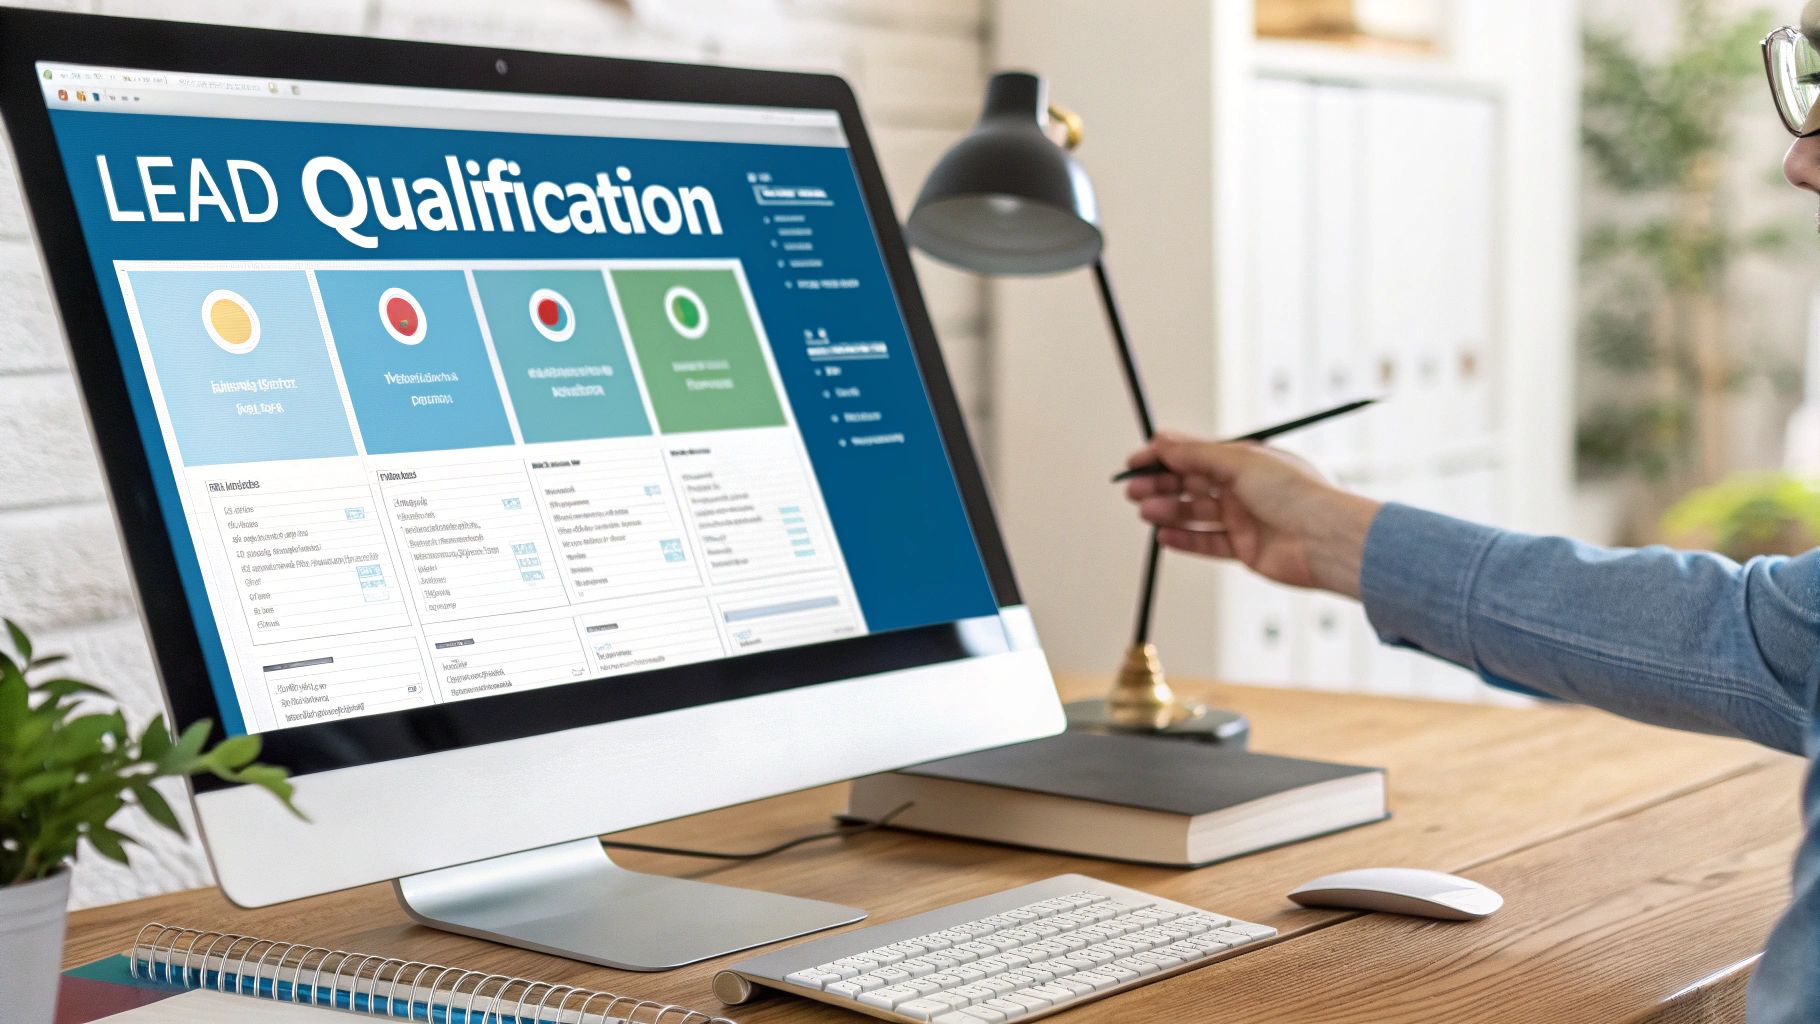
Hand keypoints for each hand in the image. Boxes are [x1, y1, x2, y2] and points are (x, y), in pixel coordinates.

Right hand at [1123, 432, 1381, 597]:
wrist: (1325, 539)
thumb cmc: (1296, 494)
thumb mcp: (1240, 461)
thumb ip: (1196, 454)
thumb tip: (1162, 439)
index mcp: (1245, 459)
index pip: (1195, 454)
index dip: (1163, 457)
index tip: (1135, 461)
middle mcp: (1244, 487)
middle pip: (1191, 484)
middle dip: (1161, 485)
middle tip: (1133, 489)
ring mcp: (1244, 518)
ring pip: (1196, 513)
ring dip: (1168, 511)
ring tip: (1146, 512)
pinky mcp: (1245, 548)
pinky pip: (1207, 542)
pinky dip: (1185, 539)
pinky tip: (1165, 536)